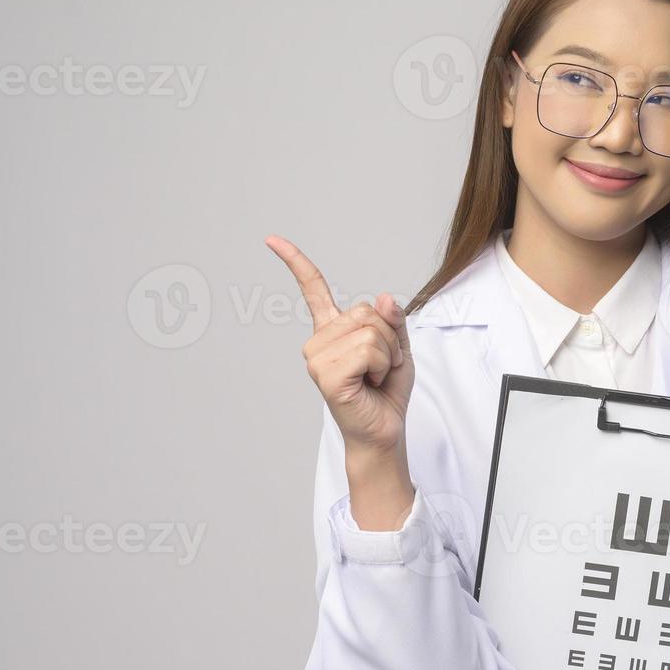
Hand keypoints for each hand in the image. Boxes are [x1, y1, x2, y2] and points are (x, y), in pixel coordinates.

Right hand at [265, 234, 413, 457]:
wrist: (383, 430)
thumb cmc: (386, 392)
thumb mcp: (398, 348)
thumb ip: (392, 321)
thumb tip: (383, 298)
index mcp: (331, 330)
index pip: (312, 288)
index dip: (294, 262)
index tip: (271, 239)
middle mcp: (318, 341)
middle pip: (366, 311)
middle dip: (388, 338)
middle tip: (381, 366)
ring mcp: (317, 358)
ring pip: (370, 331)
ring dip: (387, 355)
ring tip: (375, 376)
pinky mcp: (325, 375)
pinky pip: (367, 350)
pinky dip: (381, 366)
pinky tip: (370, 384)